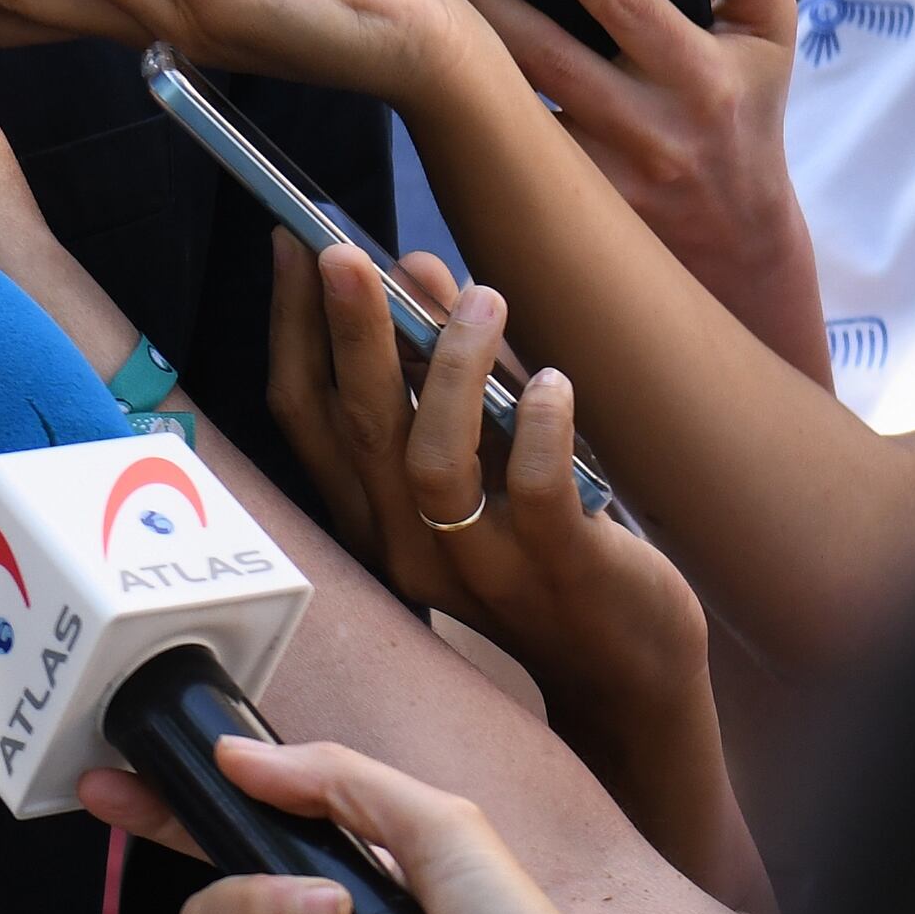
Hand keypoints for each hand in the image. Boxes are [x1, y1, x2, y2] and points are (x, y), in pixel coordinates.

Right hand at [270, 248, 766, 911]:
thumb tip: (416, 272)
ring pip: (434, 462)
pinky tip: (556, 383)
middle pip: (359, 429)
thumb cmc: (546, 544)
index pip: (308, 418)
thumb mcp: (485, 456)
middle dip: (347, 332)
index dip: (291, 330)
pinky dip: (544, 428)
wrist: (624, 667)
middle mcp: (406, 546)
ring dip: (451, 371)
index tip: (290, 246)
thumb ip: (450, 373)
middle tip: (345, 252)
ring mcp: (480, 565)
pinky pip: (537, 492)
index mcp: (374, 515)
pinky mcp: (558, 570)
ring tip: (480, 299)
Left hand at [430, 0, 831, 384]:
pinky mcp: (570, 211)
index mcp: (701, 73)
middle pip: (547, 52)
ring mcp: (606, 177)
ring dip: (458, 51)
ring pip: (515, 107)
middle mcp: (652, 128)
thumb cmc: (745, 108)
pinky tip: (426, 67)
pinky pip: (508, 150)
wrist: (739, 242)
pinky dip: (464, 109)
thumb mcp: (769, 33)